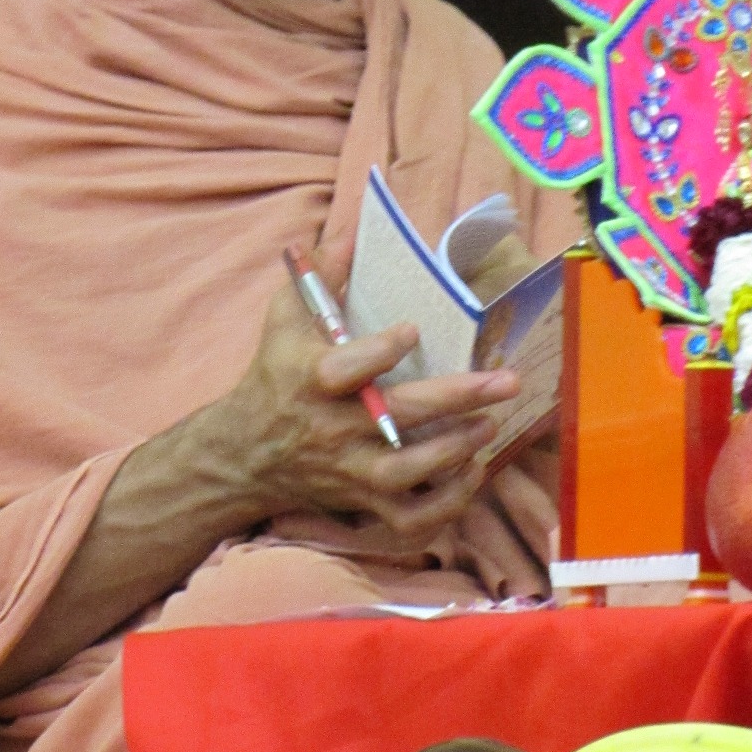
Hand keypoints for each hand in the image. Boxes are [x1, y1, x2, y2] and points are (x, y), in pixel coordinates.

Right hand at [211, 247, 520, 551]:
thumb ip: (322, 276)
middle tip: (504, 381)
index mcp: (312, 379)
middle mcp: (334, 427)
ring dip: (456, 449)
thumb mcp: (286, 319)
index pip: (345, 367)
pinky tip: (472, 474)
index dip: (379, 351)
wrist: (247, 453)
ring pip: (408, 472)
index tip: (414, 329)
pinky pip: (411, 518)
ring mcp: (351, 470)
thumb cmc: (275, 375)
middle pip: (399, 417)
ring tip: (489, 424)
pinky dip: (447, 505)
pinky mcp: (364, 501)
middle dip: (456, 398)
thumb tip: (354, 233)